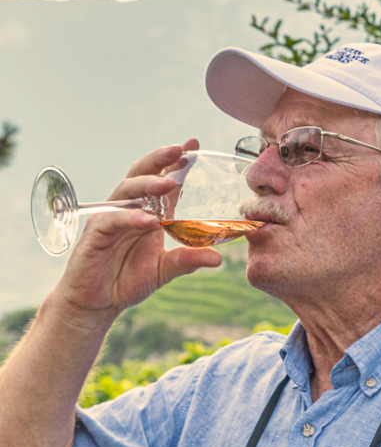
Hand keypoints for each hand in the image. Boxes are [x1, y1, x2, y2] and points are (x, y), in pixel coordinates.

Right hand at [55, 139, 221, 320]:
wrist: (99, 301)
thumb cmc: (128, 280)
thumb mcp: (165, 270)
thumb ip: (188, 260)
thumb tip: (219, 258)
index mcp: (149, 213)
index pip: (163, 182)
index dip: (176, 163)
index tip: (193, 145)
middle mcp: (130, 210)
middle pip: (142, 175)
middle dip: (160, 160)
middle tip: (180, 150)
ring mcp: (111, 219)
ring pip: (126, 192)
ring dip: (147, 185)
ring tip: (168, 183)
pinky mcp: (96, 234)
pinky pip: (113, 220)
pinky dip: (131, 218)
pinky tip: (148, 220)